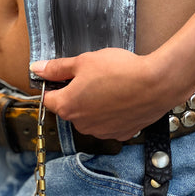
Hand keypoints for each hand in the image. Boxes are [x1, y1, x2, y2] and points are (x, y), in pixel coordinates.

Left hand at [30, 48, 175, 140]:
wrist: (156, 85)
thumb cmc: (121, 72)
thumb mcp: (84, 61)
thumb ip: (57, 67)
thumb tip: (37, 68)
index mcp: (67, 106)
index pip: (47, 98)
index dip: (52, 85)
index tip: (61, 77)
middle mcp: (81, 124)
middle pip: (70, 108)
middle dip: (76, 94)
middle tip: (93, 77)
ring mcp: (100, 132)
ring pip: (89, 116)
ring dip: (94, 104)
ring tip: (111, 87)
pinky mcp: (118, 134)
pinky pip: (108, 123)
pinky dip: (111, 113)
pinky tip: (121, 98)